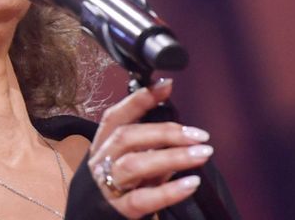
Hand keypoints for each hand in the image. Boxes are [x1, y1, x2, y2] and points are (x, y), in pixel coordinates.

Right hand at [87, 79, 211, 218]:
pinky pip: (143, 199)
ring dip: (171, 157)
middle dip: (165, 132)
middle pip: (128, 137)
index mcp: (103, 143)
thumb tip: (180, 133)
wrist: (92, 217)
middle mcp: (102, 160)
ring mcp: (108, 184)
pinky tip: (191, 183)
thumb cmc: (117, 184)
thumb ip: (148, 146)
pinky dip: (169, 191)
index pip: (117, 115)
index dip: (140, 99)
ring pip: (134, 164)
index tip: (166, 86)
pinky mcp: (119, 209)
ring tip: (202, 154)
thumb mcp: (128, 159)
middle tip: (199, 136)